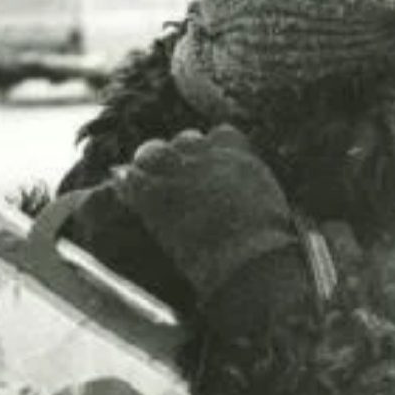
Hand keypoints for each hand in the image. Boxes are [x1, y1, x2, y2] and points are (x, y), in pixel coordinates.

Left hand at [112, 124, 296, 300]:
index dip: (209, 150)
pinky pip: (132, 179)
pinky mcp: (157, 193)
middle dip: (178, 156)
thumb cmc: (264, 241)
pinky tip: (128, 195)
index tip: (204, 165)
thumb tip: (237, 192)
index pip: (219, 134)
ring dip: (150, 166)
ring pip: (153, 152)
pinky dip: (129, 186)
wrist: (247, 259)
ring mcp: (180, 171)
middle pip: (183, 140)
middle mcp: (207, 154)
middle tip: (172, 178)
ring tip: (147, 184)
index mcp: (239, 154)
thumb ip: (248, 185)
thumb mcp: (267, 200)